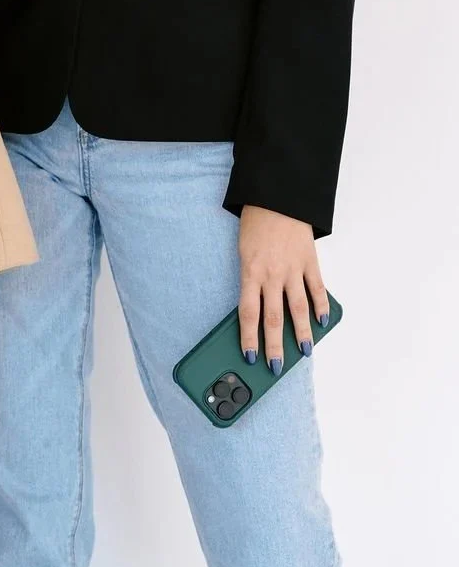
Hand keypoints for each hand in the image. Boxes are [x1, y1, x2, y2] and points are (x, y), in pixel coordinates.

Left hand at [238, 205, 329, 375]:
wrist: (277, 199)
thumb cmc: (255, 228)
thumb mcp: (244, 255)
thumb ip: (250, 282)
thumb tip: (255, 312)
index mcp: (250, 273)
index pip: (248, 313)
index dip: (249, 337)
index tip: (250, 356)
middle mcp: (273, 274)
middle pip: (274, 317)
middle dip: (274, 345)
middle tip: (275, 367)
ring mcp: (294, 268)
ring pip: (298, 308)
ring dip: (301, 332)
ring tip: (304, 352)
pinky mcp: (311, 261)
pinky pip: (317, 288)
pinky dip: (321, 306)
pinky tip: (322, 322)